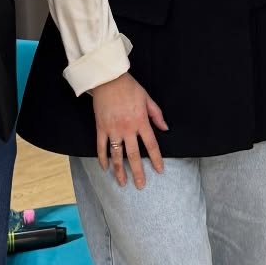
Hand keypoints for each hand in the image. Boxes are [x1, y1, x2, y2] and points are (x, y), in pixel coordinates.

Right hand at [92, 73, 167, 188]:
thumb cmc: (129, 87)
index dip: (156, 159)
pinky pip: (101, 147)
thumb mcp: (147, 98)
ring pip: (116, 155)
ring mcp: (112, 129)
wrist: (108, 79)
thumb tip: (165, 129)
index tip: (160, 170)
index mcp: (140, 121)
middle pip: (133, 155)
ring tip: (122, 183)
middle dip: (138, 172)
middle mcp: (127, 128)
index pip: (151, 144)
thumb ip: (156, 115)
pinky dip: (103, 159)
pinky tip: (106, 168)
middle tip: (140, 185)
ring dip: (119, 170)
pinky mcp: (100, 128)